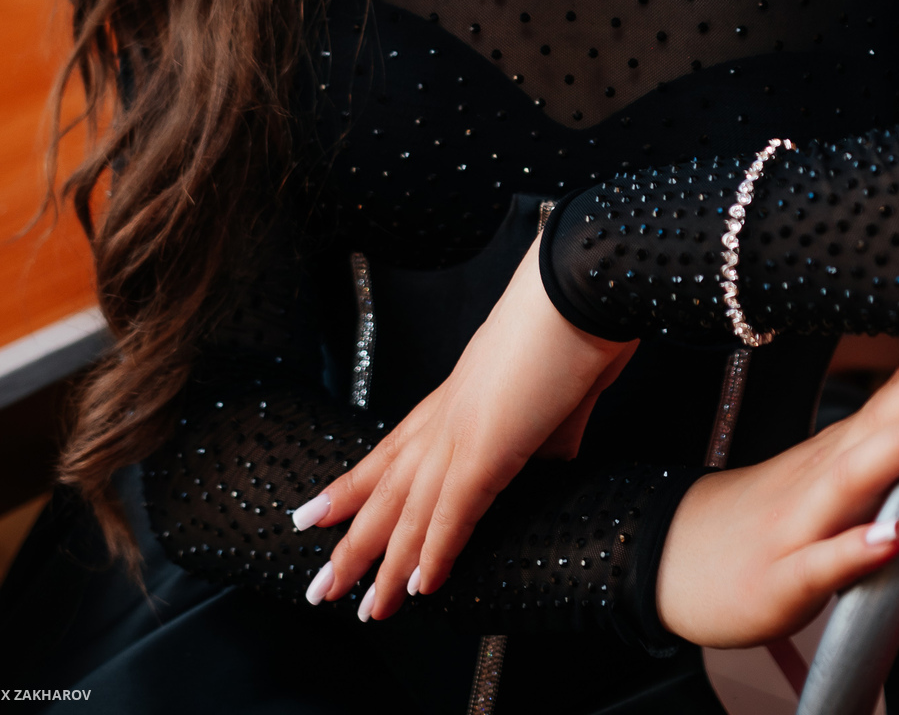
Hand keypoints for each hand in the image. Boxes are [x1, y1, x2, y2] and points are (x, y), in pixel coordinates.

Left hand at [300, 236, 636, 615]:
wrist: (580, 290)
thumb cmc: (575, 321)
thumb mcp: (553, 385)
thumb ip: (548, 426)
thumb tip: (555, 452)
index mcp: (457, 394)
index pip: (391, 451)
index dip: (353, 487)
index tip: (317, 515)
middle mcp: (447, 414)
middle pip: (384, 488)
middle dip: (351, 543)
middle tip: (319, 587)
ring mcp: (462, 430)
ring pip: (406, 510)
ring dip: (382, 565)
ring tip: (358, 608)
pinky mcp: (487, 447)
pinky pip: (452, 512)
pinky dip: (434, 553)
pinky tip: (419, 587)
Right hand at [655, 326, 898, 646]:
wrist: (676, 560)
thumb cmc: (779, 527)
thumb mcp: (857, 518)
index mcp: (845, 450)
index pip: (896, 396)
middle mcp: (826, 473)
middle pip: (882, 420)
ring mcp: (803, 521)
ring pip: (857, 479)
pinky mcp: (784, 575)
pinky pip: (822, 563)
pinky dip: (855, 549)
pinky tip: (892, 538)